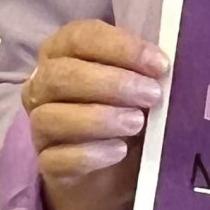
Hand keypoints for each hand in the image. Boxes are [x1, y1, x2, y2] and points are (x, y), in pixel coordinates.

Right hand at [23, 19, 170, 209]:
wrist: (112, 173)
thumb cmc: (127, 114)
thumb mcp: (140, 87)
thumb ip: (148, 71)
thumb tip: (170, 67)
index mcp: (63, 53)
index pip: (79, 37)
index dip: (120, 47)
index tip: (159, 64)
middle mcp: (42, 86)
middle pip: (60, 76)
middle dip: (111, 83)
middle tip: (153, 96)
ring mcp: (39, 127)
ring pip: (50, 117)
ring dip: (99, 118)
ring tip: (137, 123)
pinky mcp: (46, 165)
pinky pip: (55, 158)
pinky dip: (89, 154)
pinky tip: (119, 151)